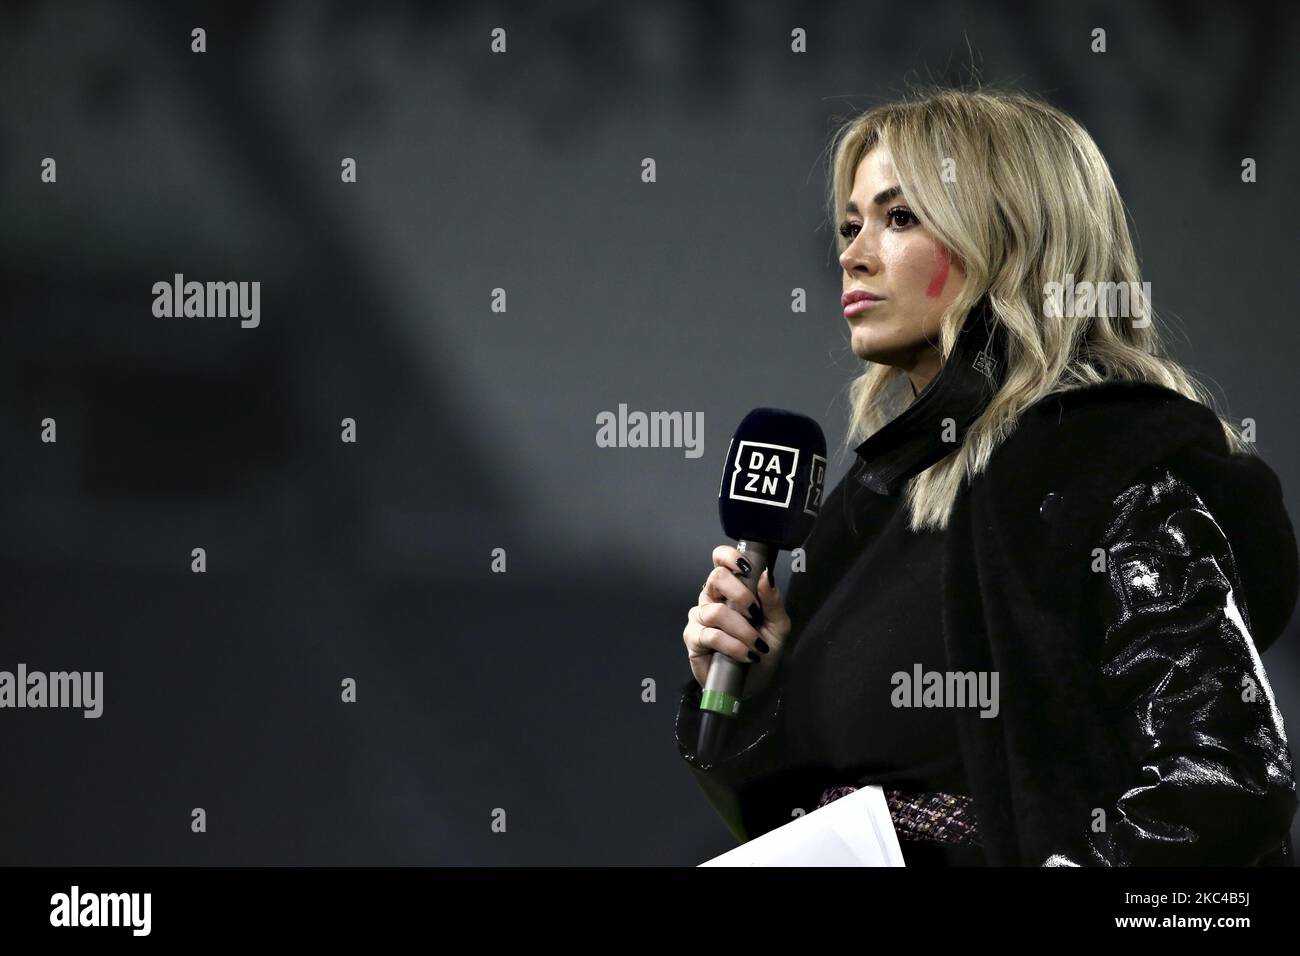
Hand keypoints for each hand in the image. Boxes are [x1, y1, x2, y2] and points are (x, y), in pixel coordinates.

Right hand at [682, 545, 791, 696]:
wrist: (753, 683)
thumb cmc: (763, 650)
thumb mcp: (778, 626)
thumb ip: (772, 601)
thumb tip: (766, 575)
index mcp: (730, 589)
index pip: (720, 559)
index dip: (729, 557)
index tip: (746, 569)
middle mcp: (711, 598)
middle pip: (716, 578)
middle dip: (740, 595)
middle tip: (755, 614)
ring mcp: (699, 617)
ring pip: (716, 611)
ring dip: (742, 630)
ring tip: (756, 645)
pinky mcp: (693, 639)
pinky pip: (711, 635)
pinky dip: (733, 645)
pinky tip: (745, 655)